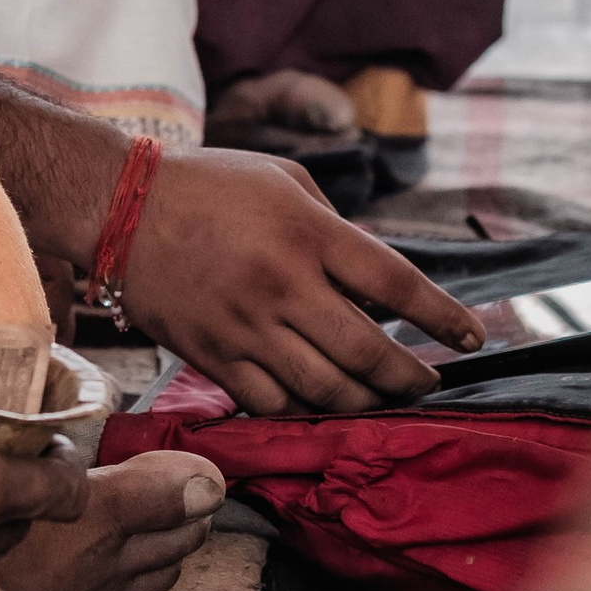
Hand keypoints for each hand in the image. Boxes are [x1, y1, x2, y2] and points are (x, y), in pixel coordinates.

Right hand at [124, 148, 480, 416]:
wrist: (118, 207)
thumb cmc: (206, 184)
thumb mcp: (282, 180)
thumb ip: (334, 226)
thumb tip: (372, 280)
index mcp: (307, 232)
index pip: (396, 284)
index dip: (443, 316)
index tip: (473, 337)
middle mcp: (283, 284)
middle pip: (368, 351)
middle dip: (411, 376)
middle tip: (428, 382)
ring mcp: (247, 326)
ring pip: (326, 388)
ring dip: (366, 400)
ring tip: (382, 398)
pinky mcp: (214, 356)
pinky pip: (273, 402)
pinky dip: (306, 409)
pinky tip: (322, 403)